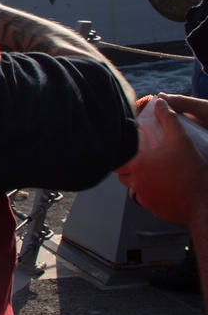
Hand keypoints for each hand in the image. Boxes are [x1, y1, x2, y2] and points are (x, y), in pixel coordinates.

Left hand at [117, 97, 207, 225]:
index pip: (115, 162)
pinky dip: (153, 196)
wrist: (205, 203)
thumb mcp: (181, 140)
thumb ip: (168, 119)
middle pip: (124, 176)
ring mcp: (146, 200)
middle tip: (144, 163)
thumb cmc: (192, 172)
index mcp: (138, 166)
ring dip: (141, 183)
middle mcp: (137, 184)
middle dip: (131, 170)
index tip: (126, 153)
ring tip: (156, 175)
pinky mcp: (156, 211)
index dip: (119, 156)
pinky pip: (149, 202)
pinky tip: (166, 188)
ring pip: (135, 190)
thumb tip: (160, 103)